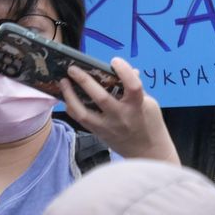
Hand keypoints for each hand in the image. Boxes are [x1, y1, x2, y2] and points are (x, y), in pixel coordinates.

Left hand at [61, 57, 177, 163]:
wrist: (148, 153)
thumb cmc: (151, 125)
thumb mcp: (150, 105)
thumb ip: (136, 90)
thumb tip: (129, 71)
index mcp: (138, 106)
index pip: (133, 86)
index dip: (124, 71)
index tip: (115, 61)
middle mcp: (121, 116)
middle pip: (101, 98)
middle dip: (85, 81)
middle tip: (73, 69)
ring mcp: (108, 127)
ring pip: (83, 112)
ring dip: (70, 95)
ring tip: (63, 82)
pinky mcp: (99, 133)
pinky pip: (80, 120)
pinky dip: (72, 107)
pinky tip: (68, 98)